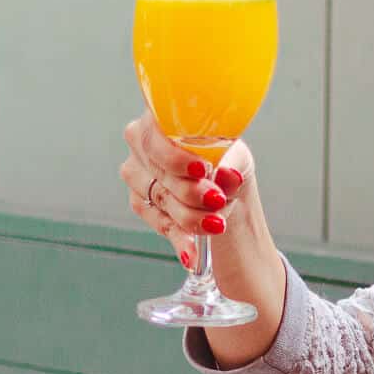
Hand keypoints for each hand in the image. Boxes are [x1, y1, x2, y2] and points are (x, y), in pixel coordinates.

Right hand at [120, 110, 253, 267]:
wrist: (225, 187)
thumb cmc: (227, 161)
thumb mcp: (236, 156)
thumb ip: (231, 162)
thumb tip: (227, 175)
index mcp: (160, 119)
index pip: (155, 138)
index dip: (176, 157)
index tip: (202, 170)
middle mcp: (141, 144)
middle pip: (160, 172)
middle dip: (191, 192)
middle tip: (218, 200)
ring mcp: (137, 175)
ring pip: (160, 200)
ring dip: (190, 217)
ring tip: (216, 224)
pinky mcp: (140, 203)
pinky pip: (160, 223)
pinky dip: (180, 239)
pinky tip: (192, 254)